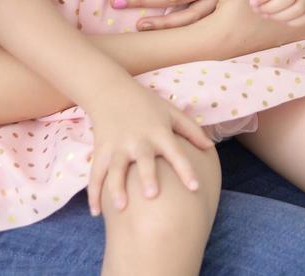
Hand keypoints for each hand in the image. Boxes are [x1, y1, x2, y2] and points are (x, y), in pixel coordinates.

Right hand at [84, 77, 211, 215]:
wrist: (111, 92)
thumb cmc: (147, 104)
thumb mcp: (171, 112)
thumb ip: (192, 130)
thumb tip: (211, 147)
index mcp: (159, 132)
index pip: (175, 152)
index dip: (185, 169)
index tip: (195, 188)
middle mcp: (138, 140)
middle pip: (143, 160)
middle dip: (147, 176)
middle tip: (151, 195)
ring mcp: (117, 146)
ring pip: (115, 169)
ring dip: (116, 188)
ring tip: (120, 207)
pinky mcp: (101, 151)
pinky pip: (96, 174)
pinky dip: (94, 193)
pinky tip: (96, 212)